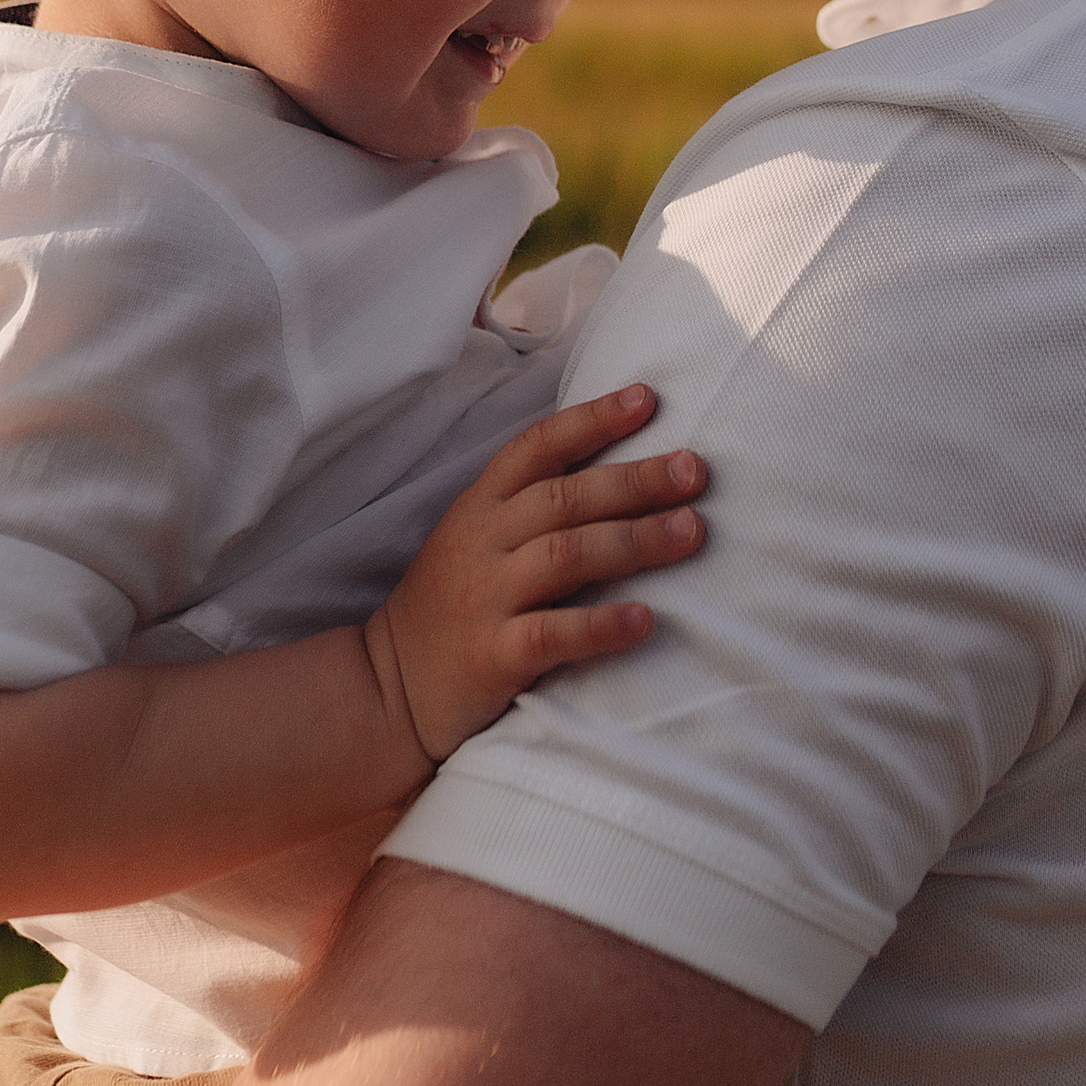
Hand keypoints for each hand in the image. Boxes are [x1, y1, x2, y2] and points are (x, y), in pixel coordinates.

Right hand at [363, 382, 705, 770]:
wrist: (390, 686)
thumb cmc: (454, 602)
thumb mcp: (478, 535)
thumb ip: (535, 502)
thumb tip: (626, 467)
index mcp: (482, 505)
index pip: (538, 447)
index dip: (593, 420)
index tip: (648, 399)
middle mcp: (484, 542)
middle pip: (565, 498)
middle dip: (635, 481)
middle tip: (696, 470)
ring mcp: (486, 598)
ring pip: (565, 555)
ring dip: (634, 541)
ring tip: (693, 532)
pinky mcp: (493, 656)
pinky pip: (551, 633)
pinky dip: (600, 625)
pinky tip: (645, 620)